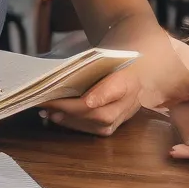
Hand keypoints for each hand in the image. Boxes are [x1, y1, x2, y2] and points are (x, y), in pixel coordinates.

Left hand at [40, 30, 188, 137]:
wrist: (139, 69)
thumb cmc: (114, 61)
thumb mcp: (105, 57)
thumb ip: (86, 65)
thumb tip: (56, 70)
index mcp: (126, 78)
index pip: (114, 90)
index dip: (99, 97)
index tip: (85, 101)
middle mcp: (128, 101)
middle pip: (101, 113)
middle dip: (72, 111)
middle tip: (48, 105)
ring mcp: (124, 115)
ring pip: (98, 125)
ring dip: (71, 121)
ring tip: (49, 113)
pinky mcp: (117, 125)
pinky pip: (97, 131)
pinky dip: (76, 126)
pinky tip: (58, 119)